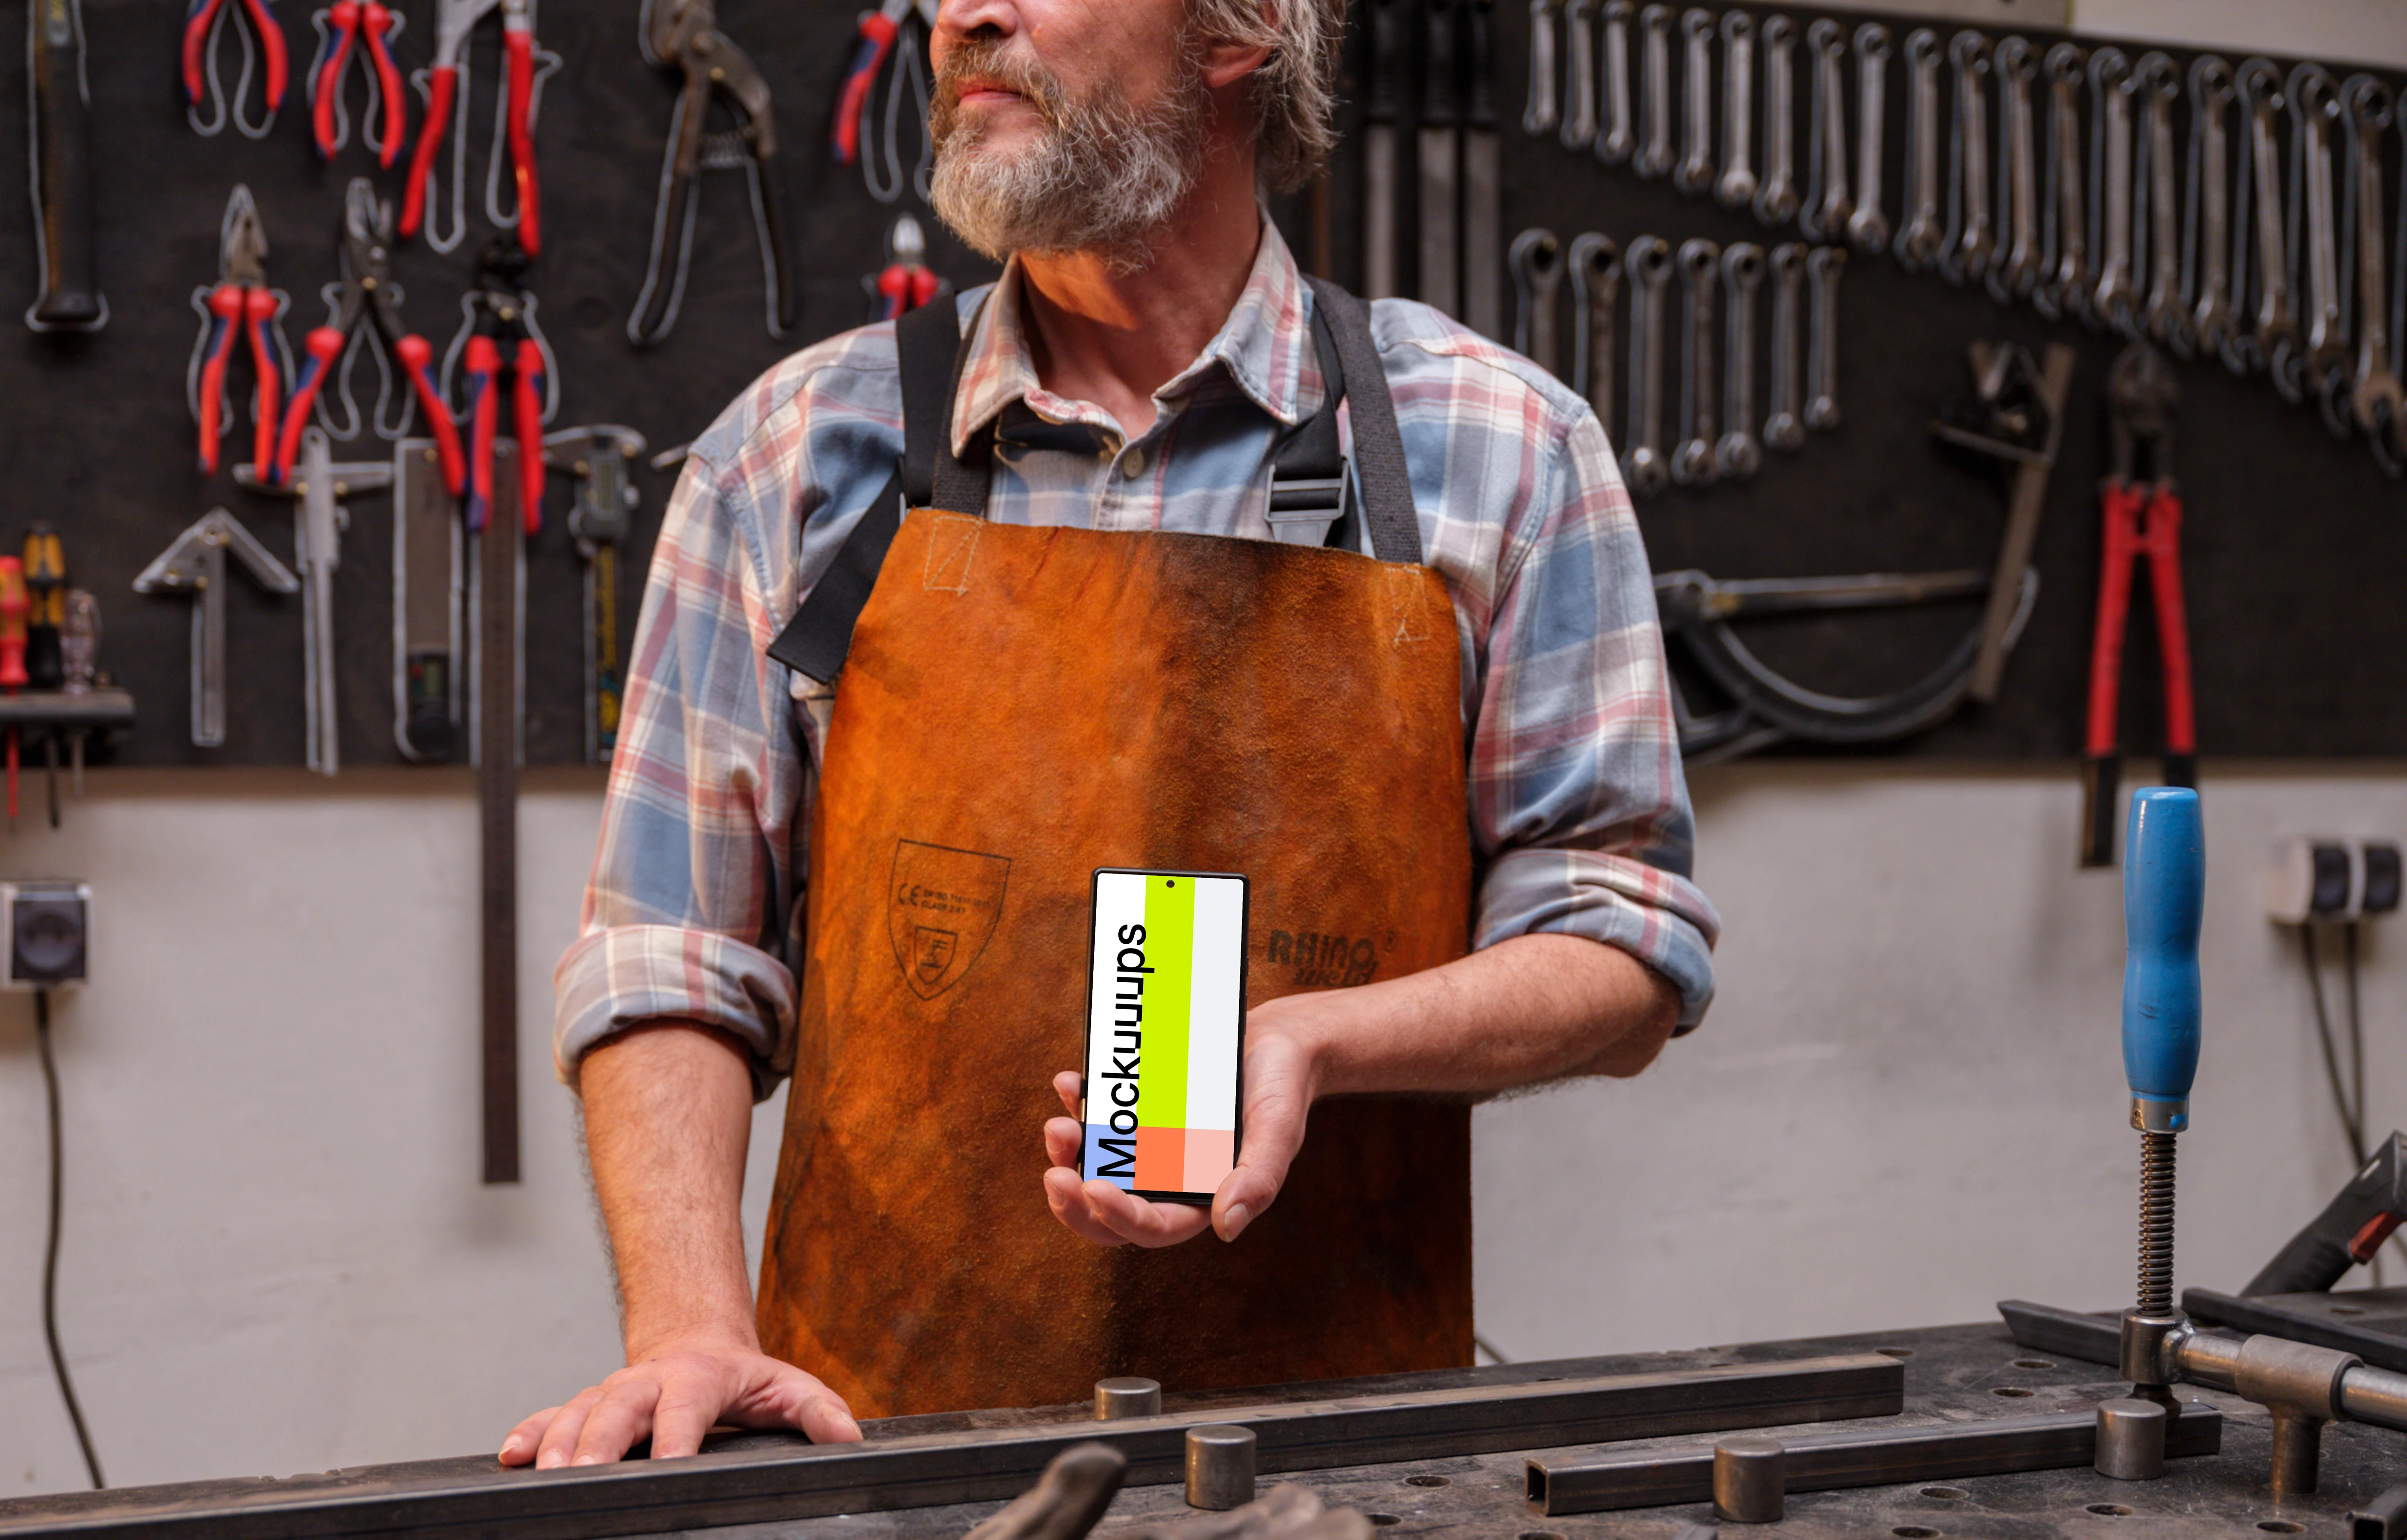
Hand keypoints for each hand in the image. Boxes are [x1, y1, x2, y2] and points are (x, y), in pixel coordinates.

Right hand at [499, 1333, 860, 1466]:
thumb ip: (819, 1413)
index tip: (668, 1467)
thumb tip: (849, 1439)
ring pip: (578, 1414)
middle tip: (583, 1479)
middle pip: (617, 1408)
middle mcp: (647, 1383)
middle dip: (599, 1444)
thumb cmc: (744, 1378)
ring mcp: (613, 1393)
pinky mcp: (587, 1406)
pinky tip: (510, 1457)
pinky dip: (529, 1435)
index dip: (676, 1437)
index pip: (686, 1409)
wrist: (698, 1341)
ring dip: (559, 1445)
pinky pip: (552, 1418)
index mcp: (698, 1379)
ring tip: (542, 1477)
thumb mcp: (789, 1387)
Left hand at [1040, 1001, 1323, 1247]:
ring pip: (1095, 1163)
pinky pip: (1098, 1115)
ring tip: (1058, 1128)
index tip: (1092, 1189)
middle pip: (1110, 1210)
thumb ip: (1258, 1179)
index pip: (1152, 1226)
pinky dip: (1078, 1103)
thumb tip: (1226, 1228)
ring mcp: (1147, 1144)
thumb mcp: (1278, 1131)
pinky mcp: (1136, 1110)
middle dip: (1075, 1202)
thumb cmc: (1280, 1090)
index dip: (1119, 1216)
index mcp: (1200, 1199)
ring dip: (1068, 1152)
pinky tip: (1067, 1083)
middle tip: (1054, 1176)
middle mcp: (1167, 1179)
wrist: (1275, 1042)